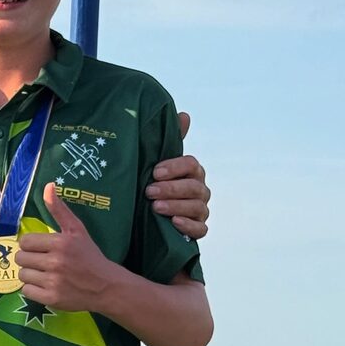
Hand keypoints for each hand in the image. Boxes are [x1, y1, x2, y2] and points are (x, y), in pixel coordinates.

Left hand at [15, 186, 117, 311]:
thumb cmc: (89, 256)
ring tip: (45, 274)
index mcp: (60, 242)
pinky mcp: (51, 298)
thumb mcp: (77, 230)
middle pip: (21, 258)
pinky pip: (26, 291)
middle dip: (29, 260)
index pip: (25, 242)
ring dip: (31, 275)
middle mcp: (55, 262)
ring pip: (23, 275)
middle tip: (42, 262)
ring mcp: (53, 282)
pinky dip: (33, 290)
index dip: (31, 245)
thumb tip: (48, 186)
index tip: (41, 249)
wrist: (106, 286)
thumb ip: (59, 210)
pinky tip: (46, 286)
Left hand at [146, 110, 209, 238]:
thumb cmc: (152, 186)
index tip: (155, 172)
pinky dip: (188, 226)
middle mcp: (199, 190)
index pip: (191, 164)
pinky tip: (174, 223)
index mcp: (191, 172)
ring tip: (155, 207)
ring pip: (197, 207)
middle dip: (171, 189)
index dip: (175, 167)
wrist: (143, 219)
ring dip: (176, 206)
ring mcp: (200, 210)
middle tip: (149, 191)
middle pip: (194, 187)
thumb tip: (184, 115)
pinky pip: (201, 230)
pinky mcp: (197, 230)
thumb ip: (169, 142)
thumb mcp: (155, 165)